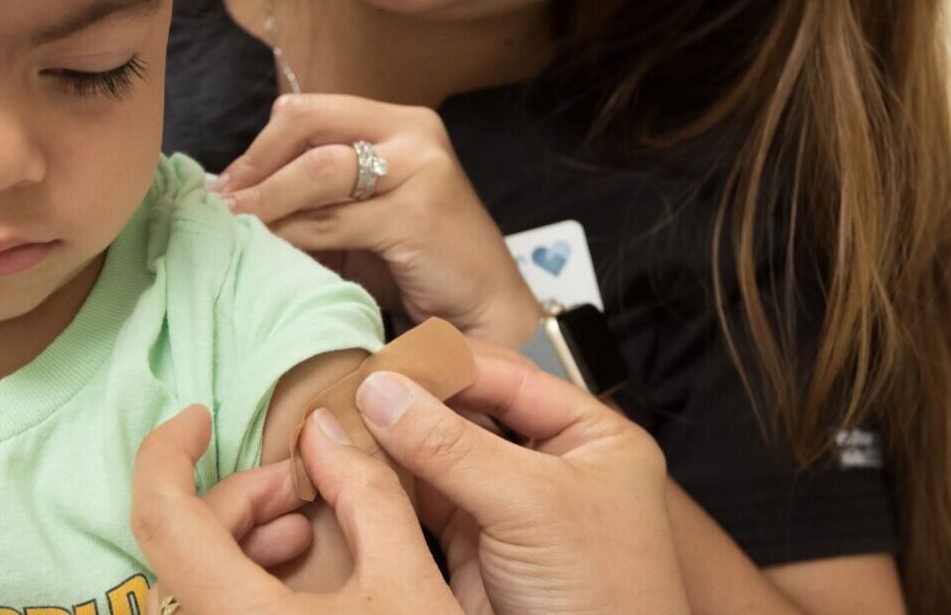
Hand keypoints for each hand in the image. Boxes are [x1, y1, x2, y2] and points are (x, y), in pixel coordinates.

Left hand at [130, 405, 462, 614]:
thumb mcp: (407, 583)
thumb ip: (365, 495)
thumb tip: (329, 432)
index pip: (160, 515)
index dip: (167, 451)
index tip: (200, 417)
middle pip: (183, 544)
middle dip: (242, 497)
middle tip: (305, 486)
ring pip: (197, 579)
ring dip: (245, 539)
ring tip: (306, 530)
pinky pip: (214, 610)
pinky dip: (246, 579)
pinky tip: (297, 573)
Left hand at [211, 94, 542, 346]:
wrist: (485, 310)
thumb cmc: (420, 265)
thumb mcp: (364, 216)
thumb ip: (318, 196)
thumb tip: (237, 194)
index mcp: (400, 122)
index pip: (310, 111)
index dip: (260, 146)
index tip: (228, 183)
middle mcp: (414, 133)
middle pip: (307, 127)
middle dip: (255, 166)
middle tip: (222, 203)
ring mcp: (420, 170)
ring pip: (316, 172)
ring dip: (265, 201)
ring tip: (234, 225)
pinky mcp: (417, 214)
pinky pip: (332, 221)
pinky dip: (291, 234)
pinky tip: (270, 249)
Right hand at [359, 343, 689, 614]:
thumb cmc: (609, 600)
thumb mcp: (532, 506)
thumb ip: (454, 446)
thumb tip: (386, 393)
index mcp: (592, 436)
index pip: (508, 376)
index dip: (444, 365)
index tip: (384, 361)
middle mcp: (551, 464)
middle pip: (467, 412)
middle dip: (411, 402)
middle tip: (353, 389)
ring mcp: (510, 506)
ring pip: (437, 457)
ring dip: (391, 443)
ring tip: (341, 422)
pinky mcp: (474, 546)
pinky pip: (421, 502)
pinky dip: (386, 486)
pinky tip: (352, 467)